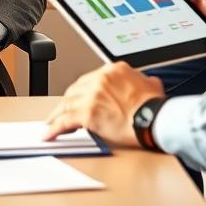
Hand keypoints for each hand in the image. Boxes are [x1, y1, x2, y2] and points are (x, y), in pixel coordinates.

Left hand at [43, 63, 163, 146]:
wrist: (155, 119)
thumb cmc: (154, 107)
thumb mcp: (152, 84)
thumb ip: (143, 81)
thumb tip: (145, 82)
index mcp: (114, 70)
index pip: (90, 79)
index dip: (82, 91)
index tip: (79, 99)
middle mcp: (100, 79)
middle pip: (75, 90)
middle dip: (68, 102)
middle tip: (62, 111)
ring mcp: (92, 95)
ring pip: (67, 104)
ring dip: (57, 115)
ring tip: (52, 124)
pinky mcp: (87, 113)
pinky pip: (64, 121)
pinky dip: (54, 128)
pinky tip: (50, 134)